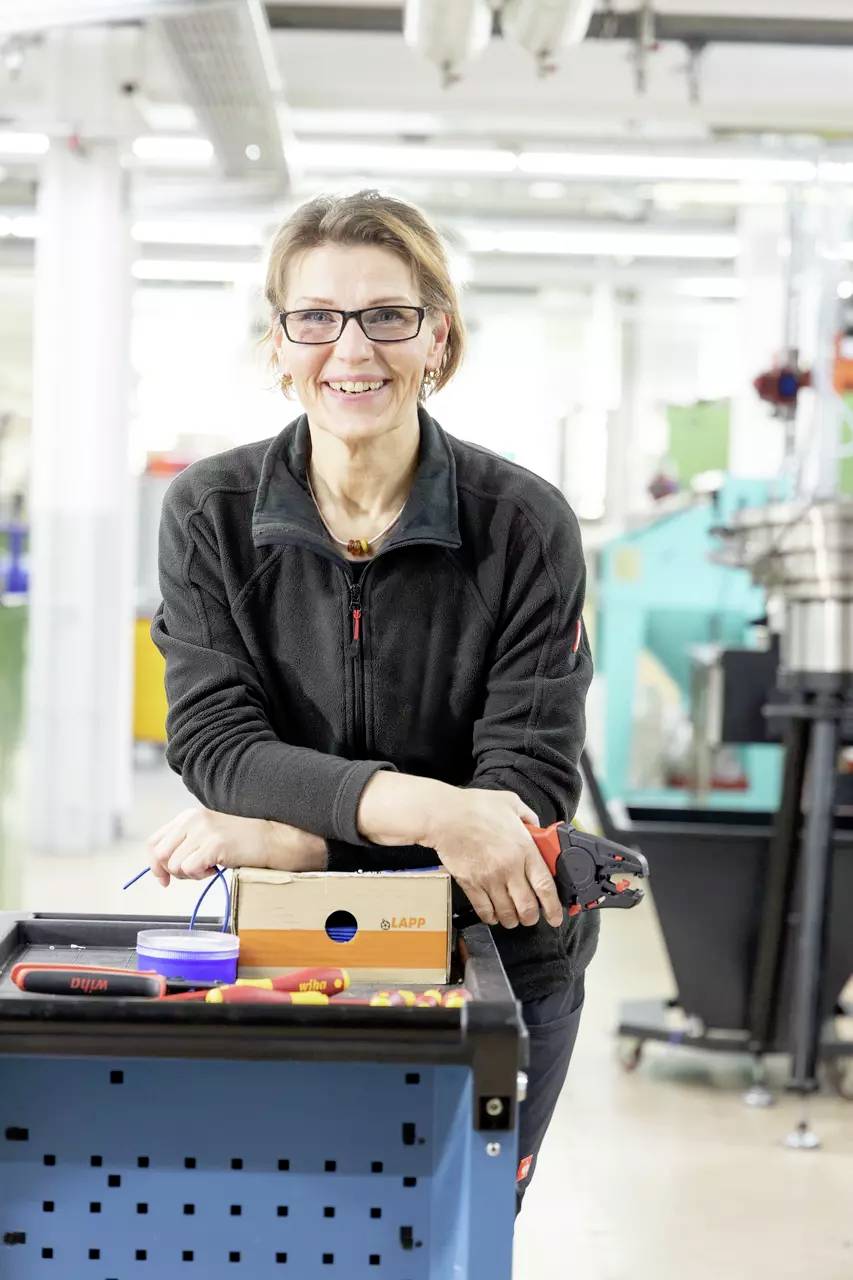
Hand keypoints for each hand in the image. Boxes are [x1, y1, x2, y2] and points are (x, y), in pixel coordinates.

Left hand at [146, 807, 326, 885]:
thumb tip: (160, 870)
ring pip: (174, 865)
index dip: (154, 864)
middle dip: (173, 871)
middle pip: (160, 856)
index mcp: (188, 816)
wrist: (272, 839)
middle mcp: (192, 820)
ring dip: (190, 875)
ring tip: (209, 867)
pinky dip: (200, 876)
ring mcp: (202, 831)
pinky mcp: (213, 844)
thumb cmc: (242, 842)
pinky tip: (215, 868)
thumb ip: (184, 845)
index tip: (163, 879)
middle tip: (194, 872)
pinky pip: (189, 869)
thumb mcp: (207, 836)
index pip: (154, 842)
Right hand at [424, 789, 563, 929]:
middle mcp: (509, 868)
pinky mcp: (471, 884)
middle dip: (531, 918)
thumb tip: (537, 828)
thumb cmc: (475, 807)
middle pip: (527, 907)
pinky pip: (484, 911)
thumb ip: (528, 816)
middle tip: (532, 917)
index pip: (545, 886)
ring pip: (506, 913)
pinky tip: (493, 915)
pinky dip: (491, 917)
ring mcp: (489, 879)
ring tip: (513, 918)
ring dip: (512, 920)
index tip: (555, 917)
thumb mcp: (511, 802)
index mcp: (524, 848)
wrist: (444, 816)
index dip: (553, 907)